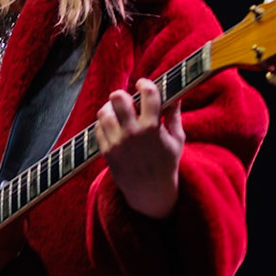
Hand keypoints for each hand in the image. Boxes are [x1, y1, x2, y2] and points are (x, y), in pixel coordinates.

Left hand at [95, 78, 183, 218]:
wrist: (150, 192)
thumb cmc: (166, 164)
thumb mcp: (177, 140)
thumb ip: (174, 115)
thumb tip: (176, 94)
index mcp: (153, 128)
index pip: (148, 93)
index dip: (145, 83)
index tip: (143, 83)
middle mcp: (133, 133)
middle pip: (118, 98)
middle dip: (123, 94)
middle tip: (128, 99)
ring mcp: (117, 143)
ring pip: (104, 112)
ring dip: (111, 109)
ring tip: (118, 113)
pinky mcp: (107, 152)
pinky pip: (98, 128)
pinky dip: (104, 123)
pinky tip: (114, 126)